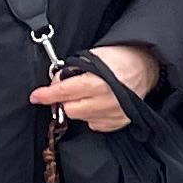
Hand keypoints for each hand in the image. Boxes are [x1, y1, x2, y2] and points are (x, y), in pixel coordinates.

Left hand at [30, 42, 160, 133]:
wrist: (146, 66)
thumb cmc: (120, 58)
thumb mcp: (93, 56)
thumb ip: (73, 70)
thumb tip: (56, 83)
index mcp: (96, 82)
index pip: (63, 92)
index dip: (47, 95)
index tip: (36, 97)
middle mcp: (105, 101)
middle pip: (70, 109)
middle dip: (65, 100)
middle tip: (68, 91)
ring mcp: (114, 114)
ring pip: (82, 118)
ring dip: (79, 108)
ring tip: (89, 95)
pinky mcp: (120, 122)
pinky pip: (96, 125)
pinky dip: (92, 116)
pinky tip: (99, 104)